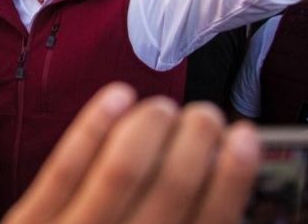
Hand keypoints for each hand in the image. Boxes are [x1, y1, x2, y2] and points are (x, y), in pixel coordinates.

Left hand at [4, 83, 260, 223]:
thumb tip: (219, 174)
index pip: (210, 223)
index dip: (231, 175)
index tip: (244, 136)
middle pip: (168, 190)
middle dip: (195, 140)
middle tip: (205, 114)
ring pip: (119, 172)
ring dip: (149, 128)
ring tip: (162, 108)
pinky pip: (63, 168)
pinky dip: (94, 128)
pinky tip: (117, 97)